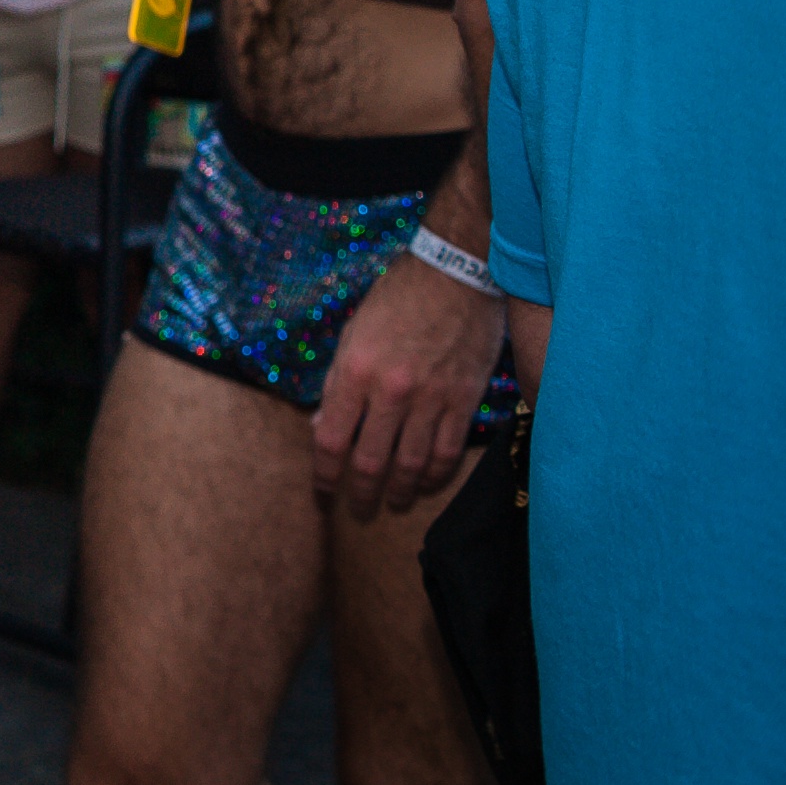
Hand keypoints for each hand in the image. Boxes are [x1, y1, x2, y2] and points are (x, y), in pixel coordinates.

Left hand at [310, 242, 505, 516]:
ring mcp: (431, 398)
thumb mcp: (352, 335)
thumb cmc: (396, 300)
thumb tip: (321, 427)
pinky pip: (448, 452)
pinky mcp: (464, 400)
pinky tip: (426, 483)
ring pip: (411, 464)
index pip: (330, 439)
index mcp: (354, 371)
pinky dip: (435, 474)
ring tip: (392, 503)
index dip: (324, 473)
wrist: (455, 274)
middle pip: (370, 462)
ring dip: (399, 492)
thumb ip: (337, 384)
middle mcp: (391, 391)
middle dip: (360, 494)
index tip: (323, 490)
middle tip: (357, 510)